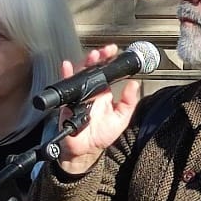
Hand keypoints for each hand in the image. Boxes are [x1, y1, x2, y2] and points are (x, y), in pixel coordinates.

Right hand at [54, 44, 142, 175]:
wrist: (85, 150)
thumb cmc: (102, 135)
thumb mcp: (121, 119)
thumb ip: (128, 102)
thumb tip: (135, 84)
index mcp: (104, 93)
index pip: (107, 72)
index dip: (110, 60)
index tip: (116, 51)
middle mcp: (91, 91)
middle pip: (93, 69)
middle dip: (99, 57)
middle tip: (105, 51)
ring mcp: (78, 95)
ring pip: (80, 74)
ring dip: (85, 63)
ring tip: (92, 56)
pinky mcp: (67, 102)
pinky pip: (65, 87)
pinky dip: (66, 75)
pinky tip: (67, 66)